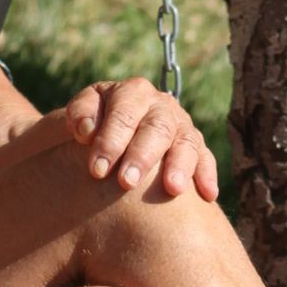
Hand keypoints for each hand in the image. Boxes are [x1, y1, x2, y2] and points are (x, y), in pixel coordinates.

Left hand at [63, 78, 219, 200]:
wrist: (108, 136)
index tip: (97, 170)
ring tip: (172, 189)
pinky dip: (206, 174)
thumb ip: (78, 115)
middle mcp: (160, 105)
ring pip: (186, 141)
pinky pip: (205, 158)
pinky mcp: (195, 146)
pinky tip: (208, 194)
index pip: (123, 113)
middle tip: (127, 182)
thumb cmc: (90, 129)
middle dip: (142, 155)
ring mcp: (181, 125)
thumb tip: (87, 129)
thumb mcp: (77, 116)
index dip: (110, 140)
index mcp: (131, 92)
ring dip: (180, 165)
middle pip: (157, 127)